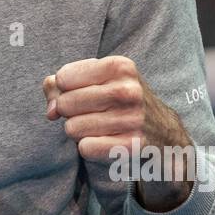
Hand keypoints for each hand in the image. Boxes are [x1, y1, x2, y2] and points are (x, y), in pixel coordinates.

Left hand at [43, 55, 193, 210]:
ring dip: (78, 131)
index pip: (63, 78)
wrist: (163, 131)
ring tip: (98, 126)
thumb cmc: (120, 100)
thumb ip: (61, 83)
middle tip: (88, 112)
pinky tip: (104, 140)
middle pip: (65, 104)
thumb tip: (50, 110)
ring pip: (72, 128)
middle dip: (69, 111)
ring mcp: (132, 119)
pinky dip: (88, 147)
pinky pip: (85, 148)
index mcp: (119, 66)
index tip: (81, 92)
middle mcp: (128, 90)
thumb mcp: (98, 79)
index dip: (64, 88)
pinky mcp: (132, 145)